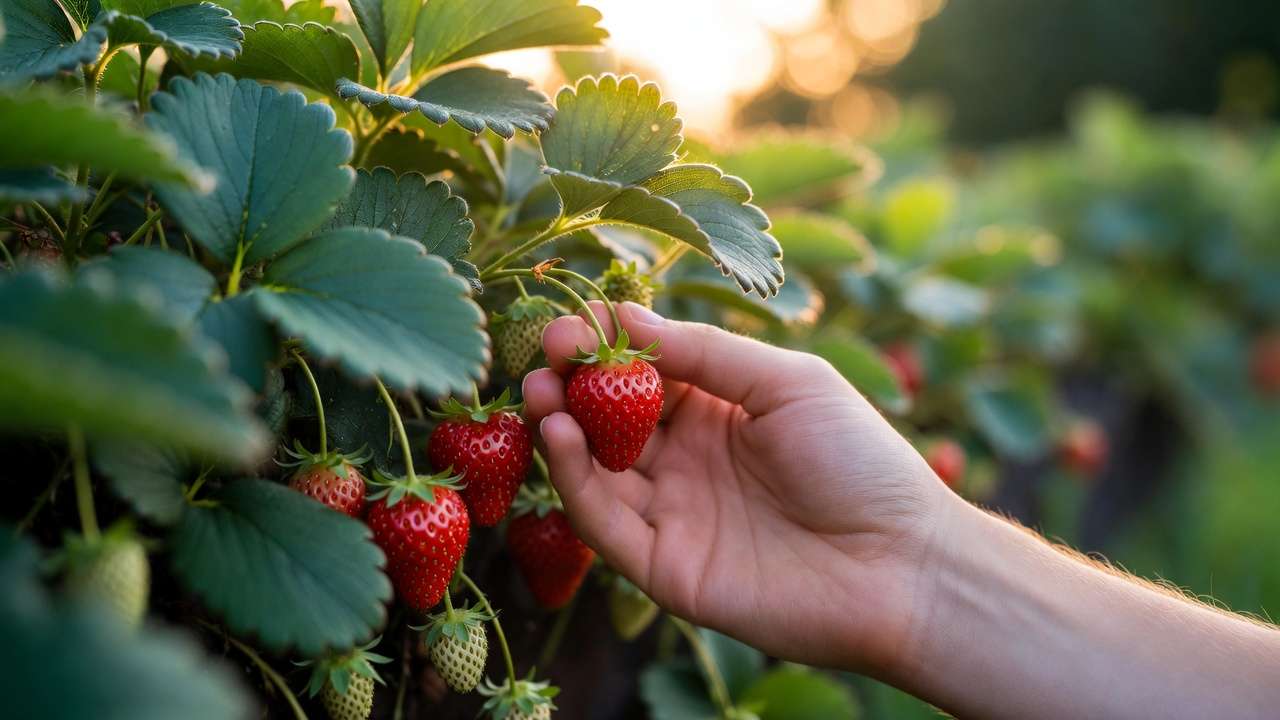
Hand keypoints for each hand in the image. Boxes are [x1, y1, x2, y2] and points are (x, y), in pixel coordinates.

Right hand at [522, 302, 955, 671]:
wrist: (902, 567)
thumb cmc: (861, 461)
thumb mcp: (788, 383)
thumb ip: (705, 352)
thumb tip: (624, 315)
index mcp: (718, 410)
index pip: (642, 370)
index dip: (605, 343)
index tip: (574, 319)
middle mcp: (685, 460)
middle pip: (606, 416)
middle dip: (571, 381)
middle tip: (545, 354)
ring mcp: (671, 513)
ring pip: (593, 468)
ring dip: (559, 427)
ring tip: (542, 390)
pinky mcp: (663, 566)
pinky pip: (603, 522)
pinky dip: (574, 479)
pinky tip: (563, 435)